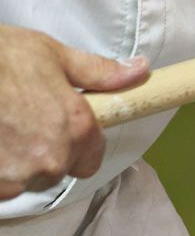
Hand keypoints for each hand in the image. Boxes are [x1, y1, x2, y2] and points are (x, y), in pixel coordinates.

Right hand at [0, 26, 147, 200]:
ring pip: (22, 179)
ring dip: (12, 161)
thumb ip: (99, 73)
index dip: (75, 147)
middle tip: (19, 121)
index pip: (89, 162)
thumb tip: (139, 71)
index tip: (56, 130)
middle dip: (39, 152)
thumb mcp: (54, 55)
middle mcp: (50, 158)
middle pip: (53, 171)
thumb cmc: (1, 57)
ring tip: (0, 128)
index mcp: (76, 129)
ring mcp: (14, 175)